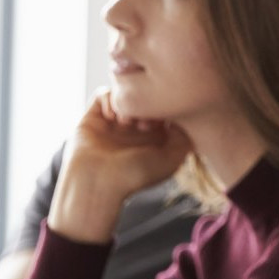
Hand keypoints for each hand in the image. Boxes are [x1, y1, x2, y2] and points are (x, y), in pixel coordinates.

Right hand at [48, 90, 191, 242]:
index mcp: (155, 138)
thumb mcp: (171, 160)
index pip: (167, 109)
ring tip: (127, 123)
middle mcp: (135, 128)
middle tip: (146, 123)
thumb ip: (184, 138)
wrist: (97, 183)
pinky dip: (109, 100)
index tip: (166, 120)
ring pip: (126, 94)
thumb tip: (183, 116)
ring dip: (129, 102)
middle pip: (148, 99)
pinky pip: (103, 95)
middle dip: (150, 104)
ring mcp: (114, 122)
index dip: (169, 108)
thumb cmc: (135, 175)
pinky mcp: (93, 118)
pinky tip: (112, 119)